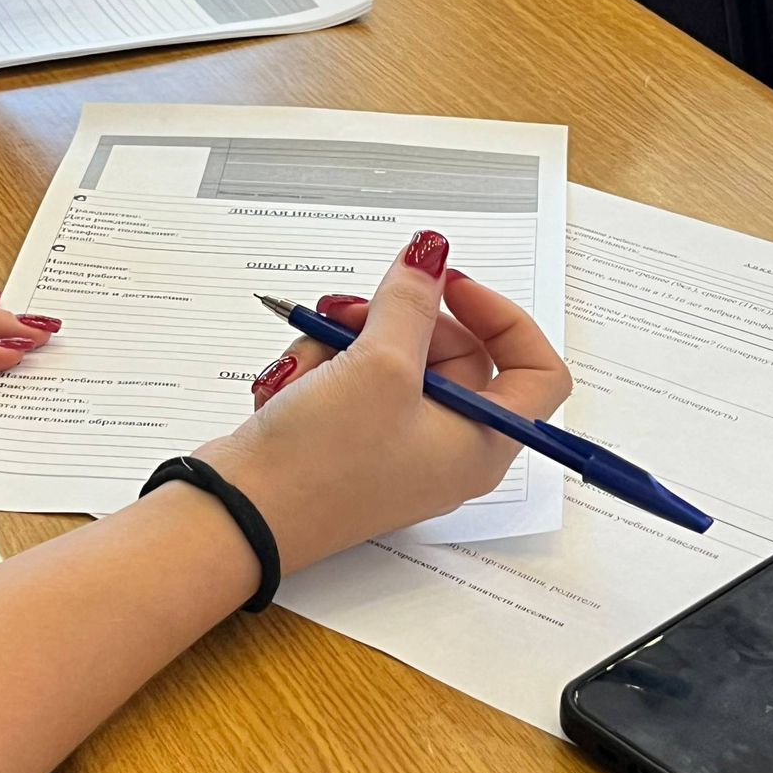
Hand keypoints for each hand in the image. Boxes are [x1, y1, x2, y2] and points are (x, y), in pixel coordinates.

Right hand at [198, 232, 571, 574]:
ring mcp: (393, 443)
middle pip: (450, 352)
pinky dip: (320, 370)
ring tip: (309, 363)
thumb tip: (431, 255)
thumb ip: (410, 301)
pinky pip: (349, 379)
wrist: (239, 516)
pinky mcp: (348, 440)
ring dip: (345, 343)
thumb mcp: (379, 366)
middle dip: (395, 320)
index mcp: (479, 443)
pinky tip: (290, 388)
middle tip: (350, 312)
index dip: (500, 315)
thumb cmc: (321, 463)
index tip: (448, 285)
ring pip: (390, 357)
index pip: (534, 370)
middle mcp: (444, 446)